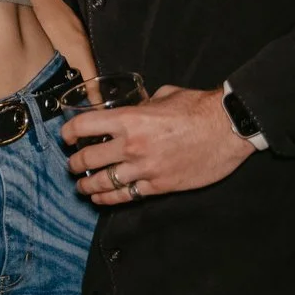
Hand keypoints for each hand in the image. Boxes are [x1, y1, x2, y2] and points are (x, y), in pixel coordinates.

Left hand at [61, 85, 253, 205]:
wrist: (228, 129)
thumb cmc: (198, 108)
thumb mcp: (164, 95)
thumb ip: (143, 104)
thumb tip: (136, 105)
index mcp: (129, 119)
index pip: (84, 126)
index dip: (69, 132)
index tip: (66, 137)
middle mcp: (132, 145)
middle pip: (88, 159)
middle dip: (74, 163)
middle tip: (71, 165)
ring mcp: (145, 168)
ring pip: (104, 182)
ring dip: (88, 186)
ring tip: (81, 187)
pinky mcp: (160, 186)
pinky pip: (127, 196)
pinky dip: (110, 199)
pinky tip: (102, 199)